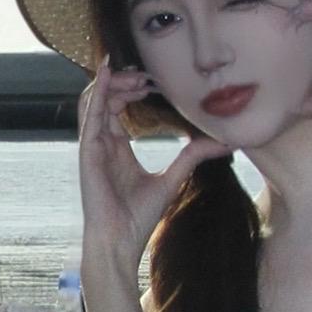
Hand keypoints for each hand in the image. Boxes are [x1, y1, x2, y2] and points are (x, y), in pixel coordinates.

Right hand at [76, 68, 227, 282]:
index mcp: (118, 148)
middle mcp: (103, 143)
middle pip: (107, 97)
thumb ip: (191, 156)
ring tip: (135, 73)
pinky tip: (107, 70)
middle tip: (148, 74)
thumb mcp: (173, 178)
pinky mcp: (88, 151)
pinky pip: (88, 113)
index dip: (133, 89)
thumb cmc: (139, 218)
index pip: (118, 106)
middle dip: (126, 81)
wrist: (120, 241)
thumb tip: (224, 143)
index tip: (155, 81)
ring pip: (95, 99)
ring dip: (113, 81)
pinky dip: (96, 90)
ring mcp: (93, 145)